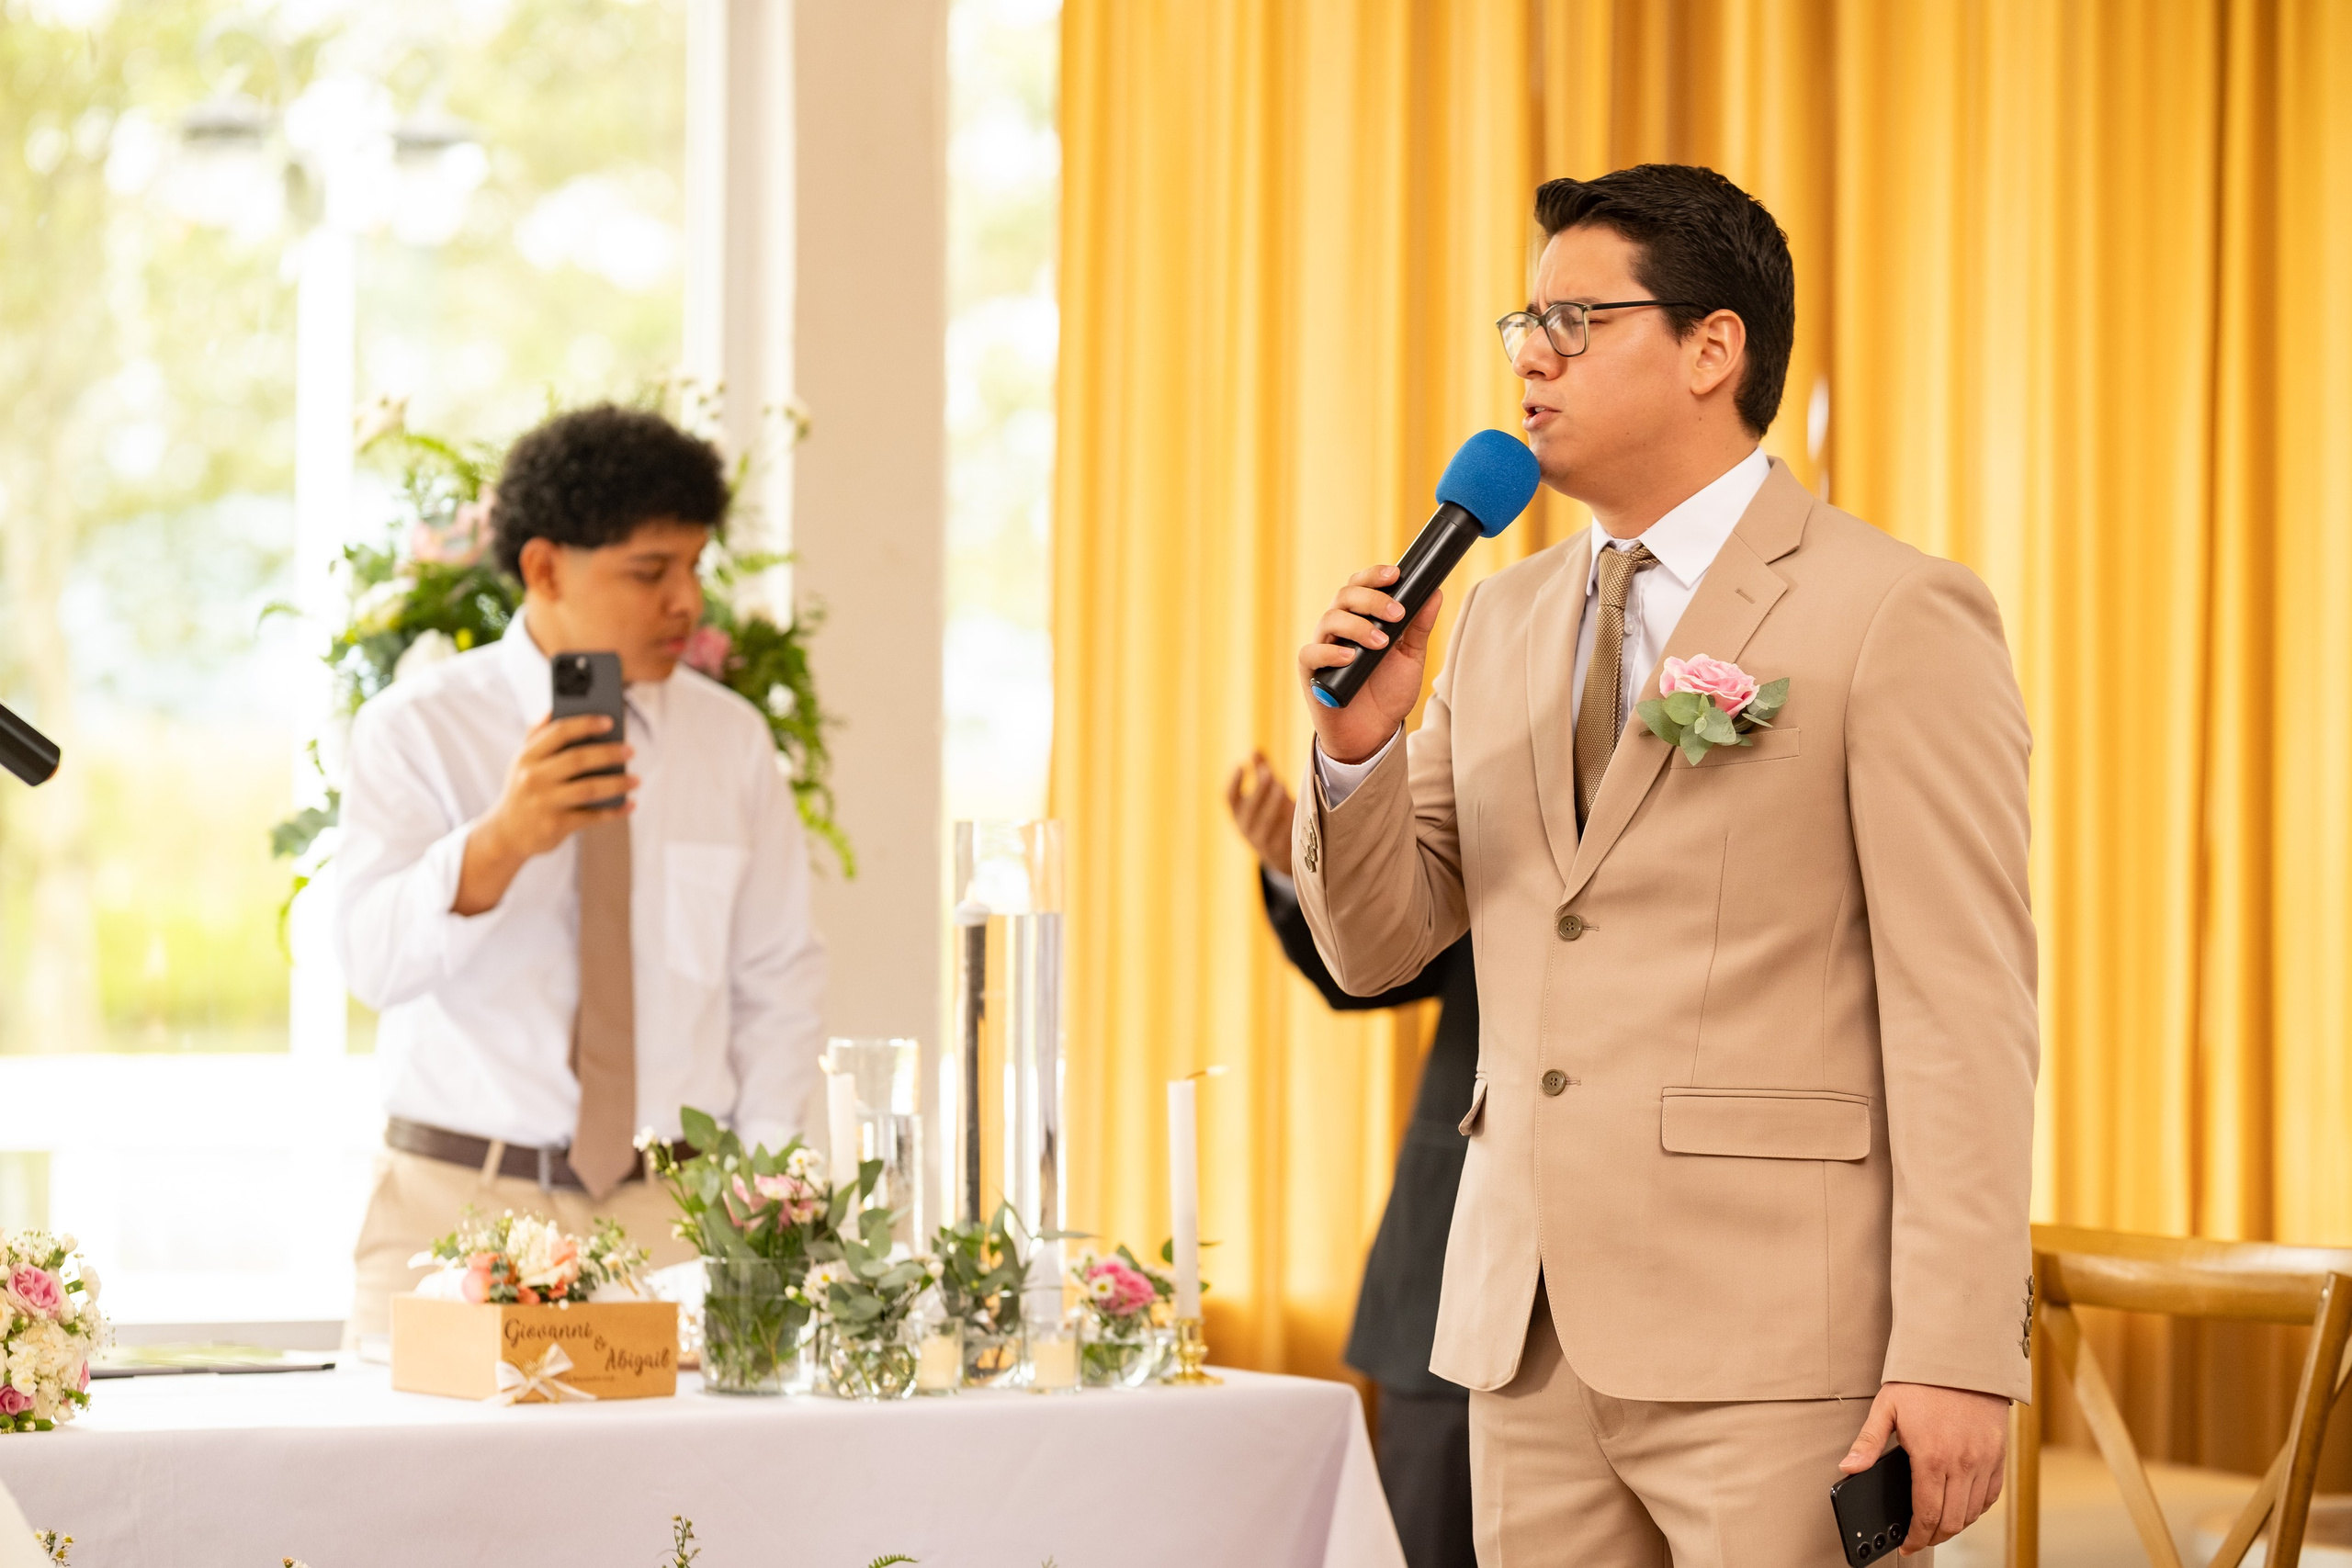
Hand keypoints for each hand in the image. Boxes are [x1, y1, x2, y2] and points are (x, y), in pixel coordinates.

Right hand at [453, 713, 638, 916]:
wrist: (506, 834)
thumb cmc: (523, 790)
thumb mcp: (522, 762)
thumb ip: (537, 735)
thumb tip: (553, 708)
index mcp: (526, 757)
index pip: (559, 732)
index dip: (586, 724)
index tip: (610, 721)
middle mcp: (533, 777)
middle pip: (578, 759)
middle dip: (608, 753)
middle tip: (630, 751)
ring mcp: (544, 802)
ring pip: (588, 789)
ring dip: (617, 784)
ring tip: (636, 780)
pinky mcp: (555, 825)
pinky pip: (591, 816)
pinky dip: (614, 811)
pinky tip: (630, 805)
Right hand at [1224, 751, 1296, 875]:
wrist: (1280, 857)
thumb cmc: (1271, 816)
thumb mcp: (1262, 796)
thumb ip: (1260, 773)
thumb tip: (1254, 749)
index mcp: (1238, 813)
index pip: (1229, 797)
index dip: (1234, 782)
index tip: (1241, 764)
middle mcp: (1245, 827)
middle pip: (1249, 807)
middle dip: (1259, 790)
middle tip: (1269, 773)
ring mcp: (1261, 840)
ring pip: (1266, 820)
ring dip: (1274, 803)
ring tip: (1282, 787)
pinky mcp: (1278, 850)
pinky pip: (1283, 833)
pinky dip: (1289, 818)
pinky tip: (1296, 806)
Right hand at [1297, 565, 1441, 763]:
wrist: (1373, 733)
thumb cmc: (1388, 692)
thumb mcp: (1410, 657)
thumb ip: (1419, 626)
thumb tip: (1434, 592)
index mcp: (1360, 618)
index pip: (1361, 586)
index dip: (1374, 576)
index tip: (1395, 574)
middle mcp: (1339, 628)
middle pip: (1345, 596)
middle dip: (1372, 599)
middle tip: (1397, 613)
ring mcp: (1323, 647)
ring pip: (1330, 620)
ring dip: (1357, 626)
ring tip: (1381, 643)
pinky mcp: (1311, 672)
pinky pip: (1312, 653)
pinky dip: (1329, 652)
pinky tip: (1350, 657)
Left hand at [1840, 1381, 2008, 1553]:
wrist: (1962, 1357)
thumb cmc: (1921, 1381)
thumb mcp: (1886, 1407)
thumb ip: (1867, 1443)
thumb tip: (1848, 1469)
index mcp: (1930, 1456)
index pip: (1926, 1514)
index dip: (1916, 1537)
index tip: (1907, 1545)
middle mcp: (1961, 1464)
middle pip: (1952, 1521)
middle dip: (1934, 1537)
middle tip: (1920, 1540)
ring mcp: (1983, 1461)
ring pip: (1973, 1512)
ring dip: (1956, 1526)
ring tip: (1938, 1526)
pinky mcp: (1998, 1454)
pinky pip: (1991, 1495)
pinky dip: (1977, 1509)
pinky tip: (1962, 1508)